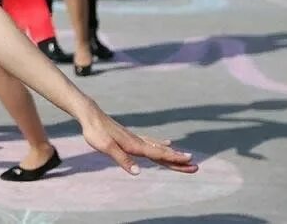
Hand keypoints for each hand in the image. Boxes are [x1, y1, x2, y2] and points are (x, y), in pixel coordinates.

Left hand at [78, 102, 196, 175]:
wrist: (90, 115)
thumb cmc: (96, 132)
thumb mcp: (107, 148)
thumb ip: (123, 160)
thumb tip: (138, 172)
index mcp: (135, 146)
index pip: (159, 155)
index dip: (174, 159)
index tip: (190, 162)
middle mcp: (138, 141)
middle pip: (162, 153)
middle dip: (179, 161)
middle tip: (196, 166)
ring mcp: (135, 138)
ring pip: (159, 148)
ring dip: (173, 154)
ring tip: (186, 157)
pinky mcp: (130, 136)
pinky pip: (151, 142)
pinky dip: (161, 145)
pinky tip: (167, 143)